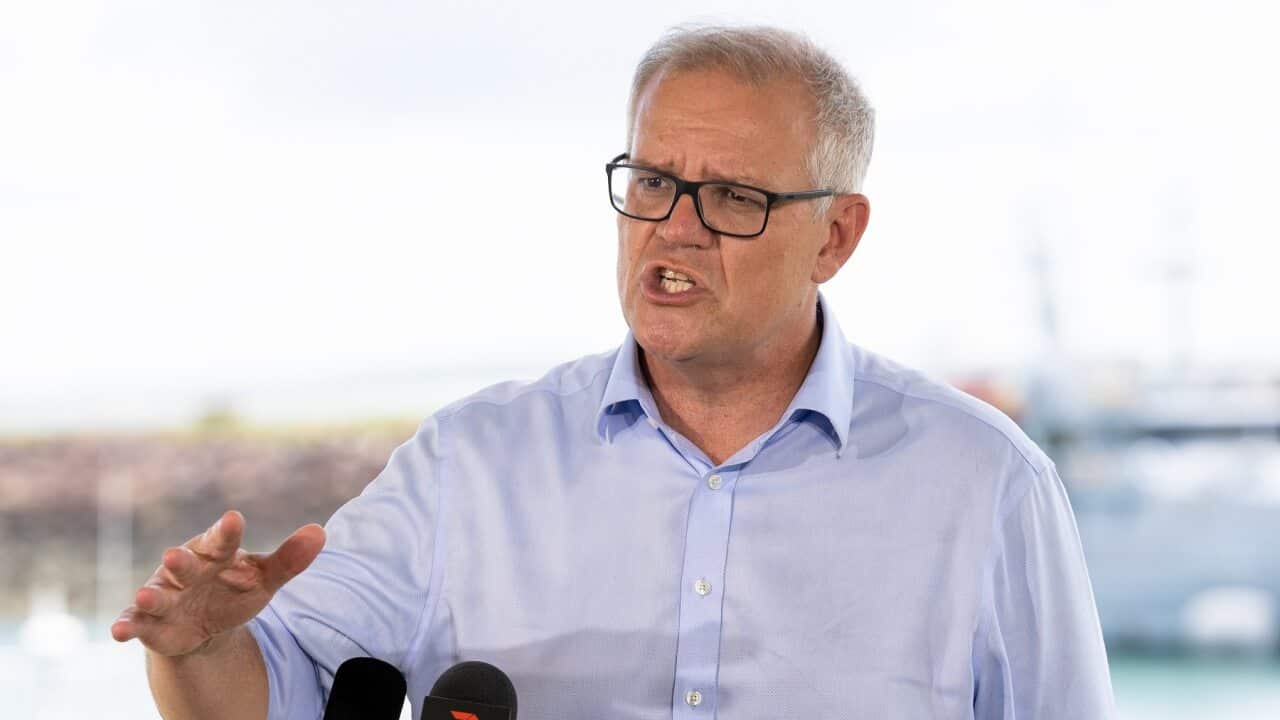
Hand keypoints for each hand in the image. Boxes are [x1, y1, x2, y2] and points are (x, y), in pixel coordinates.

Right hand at [111, 510, 324, 656]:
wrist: (206, 624)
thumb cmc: (235, 589)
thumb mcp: (265, 578)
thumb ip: (290, 559)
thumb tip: (321, 532)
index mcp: (215, 553)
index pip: (222, 540)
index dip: (227, 531)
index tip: (234, 519)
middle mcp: (186, 570)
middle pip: (183, 564)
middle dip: (180, 562)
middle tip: (174, 555)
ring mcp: (165, 596)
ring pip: (156, 595)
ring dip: (150, 597)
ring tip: (145, 597)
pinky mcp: (150, 622)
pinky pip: (136, 623)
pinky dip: (127, 626)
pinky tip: (119, 631)